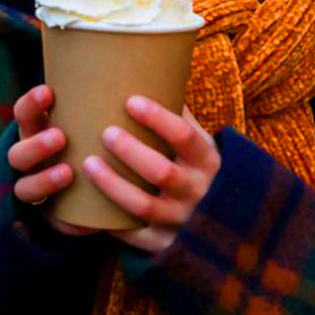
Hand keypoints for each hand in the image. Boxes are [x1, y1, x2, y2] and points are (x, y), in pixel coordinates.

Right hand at [7, 84, 97, 236]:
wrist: (97, 188)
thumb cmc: (98, 139)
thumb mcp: (94, 121)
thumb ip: (105, 104)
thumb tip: (139, 73)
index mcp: (38, 132)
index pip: (24, 114)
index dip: (30, 104)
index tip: (49, 91)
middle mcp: (31, 161)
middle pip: (17, 154)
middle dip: (35, 144)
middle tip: (60, 136)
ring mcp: (38, 189)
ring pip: (25, 189)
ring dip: (45, 180)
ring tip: (68, 172)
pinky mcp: (54, 216)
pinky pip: (55, 222)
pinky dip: (67, 222)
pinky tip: (83, 222)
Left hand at [83, 96, 219, 253]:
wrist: (226, 226)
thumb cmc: (201, 172)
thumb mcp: (201, 145)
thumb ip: (181, 117)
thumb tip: (154, 69)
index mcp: (208, 162)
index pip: (185, 137)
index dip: (157, 118)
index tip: (130, 100)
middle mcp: (198, 193)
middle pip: (162, 173)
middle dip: (130, 152)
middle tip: (105, 132)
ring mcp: (181, 222)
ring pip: (143, 206)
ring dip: (113, 185)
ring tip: (88, 163)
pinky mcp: (164, 245)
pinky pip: (133, 236)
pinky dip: (110, 221)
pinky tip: (88, 204)